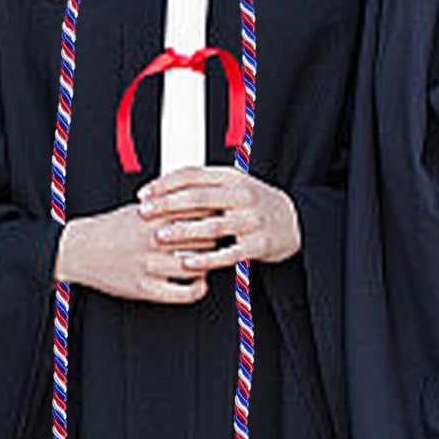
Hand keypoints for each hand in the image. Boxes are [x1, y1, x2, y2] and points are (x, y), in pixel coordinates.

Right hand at [55, 207, 206, 304]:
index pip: (197, 212)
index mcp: (152, 216)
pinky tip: (199, 283)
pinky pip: (183, 293)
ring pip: (196, 265)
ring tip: (208, 260)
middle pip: (202, 238)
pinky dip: (197, 289)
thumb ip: (166, 207)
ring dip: (208, 263)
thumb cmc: (109, 229)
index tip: (221, 217)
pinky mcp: (146, 288)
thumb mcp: (137, 210)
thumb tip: (198, 203)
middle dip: (214, 239)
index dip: (213, 215)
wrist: (80, 250)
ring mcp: (150, 266)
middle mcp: (153, 240)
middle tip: (220, 239)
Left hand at [137, 166, 300, 273]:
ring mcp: (251, 220)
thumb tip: (162, 187)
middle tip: (144, 213)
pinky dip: (206, 259)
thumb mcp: (233, 185)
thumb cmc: (253, 203)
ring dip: (183, 231)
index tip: (144, 194)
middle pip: (199, 197)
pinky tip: (188, 263)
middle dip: (167, 205)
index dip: (165, 184)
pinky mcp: (258, 244)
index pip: (193, 175)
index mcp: (231, 177)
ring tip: (160, 236)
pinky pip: (228, 253)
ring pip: (212, 225)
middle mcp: (241, 195)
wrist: (293, 221)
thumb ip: (203, 185)